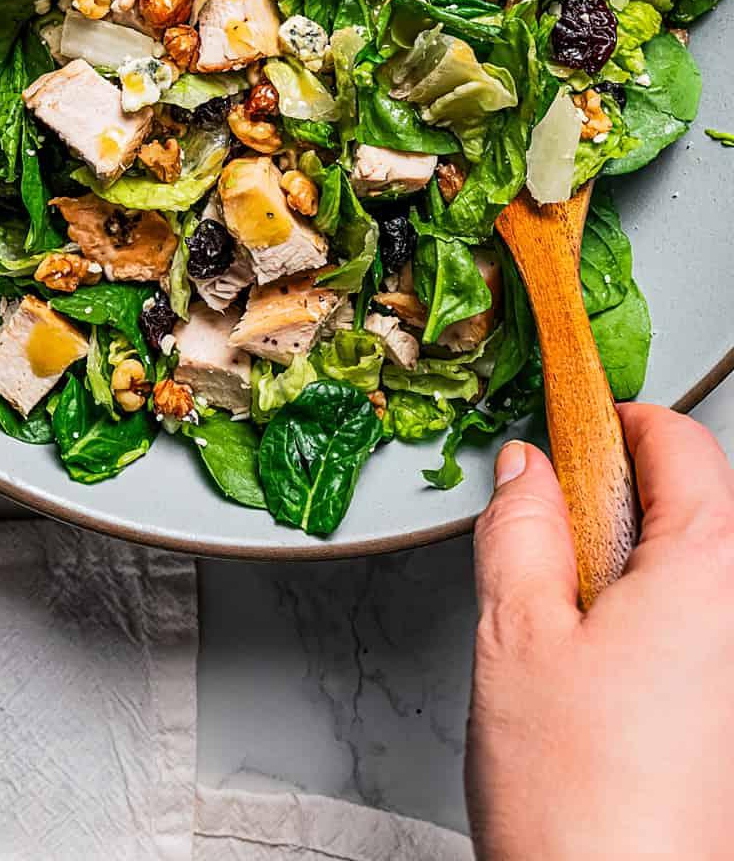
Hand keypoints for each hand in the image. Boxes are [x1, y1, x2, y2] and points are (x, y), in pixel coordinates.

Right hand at [466, 404, 733, 859]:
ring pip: (698, 578)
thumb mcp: (515, 633)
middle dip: (617, 504)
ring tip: (565, 632)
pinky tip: (598, 690)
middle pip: (696, 508)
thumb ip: (521, 527)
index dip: (614, 420)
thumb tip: (527, 472)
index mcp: (711, 571)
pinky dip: (653, 634)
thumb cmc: (579, 805)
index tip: (565, 424)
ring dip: (633, 574)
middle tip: (546, 539)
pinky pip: (706, 640)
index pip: (680, 444)